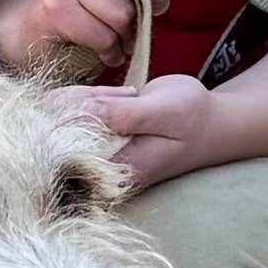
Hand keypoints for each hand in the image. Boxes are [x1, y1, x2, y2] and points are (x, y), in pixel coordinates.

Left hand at [63, 64, 228, 192]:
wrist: (209, 123)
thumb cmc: (192, 118)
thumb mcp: (164, 112)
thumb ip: (123, 115)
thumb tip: (80, 114)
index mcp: (115, 172)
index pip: (65, 150)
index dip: (64, 120)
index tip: (96, 102)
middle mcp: (100, 168)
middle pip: (58, 130)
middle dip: (83, 102)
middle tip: (129, 99)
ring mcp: (95, 151)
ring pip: (62, 115)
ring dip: (90, 96)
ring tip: (132, 99)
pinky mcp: (95, 136)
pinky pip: (74, 110)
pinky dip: (92, 95)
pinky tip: (125, 98)